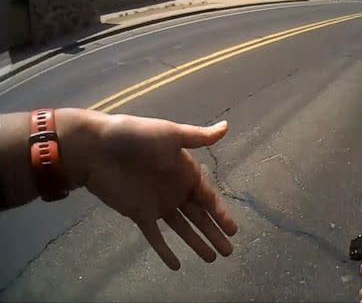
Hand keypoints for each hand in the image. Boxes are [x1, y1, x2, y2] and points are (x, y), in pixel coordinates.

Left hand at [59, 109, 236, 269]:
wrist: (97, 149)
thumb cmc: (137, 137)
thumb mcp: (171, 134)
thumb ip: (199, 137)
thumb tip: (226, 127)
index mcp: (185, 172)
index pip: (208, 198)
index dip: (221, 214)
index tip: (233, 230)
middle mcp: (175, 190)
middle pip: (199, 216)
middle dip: (214, 232)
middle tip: (229, 251)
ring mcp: (157, 204)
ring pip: (182, 228)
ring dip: (197, 243)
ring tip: (212, 259)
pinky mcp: (139, 214)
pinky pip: (155, 236)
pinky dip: (165, 250)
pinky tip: (176, 265)